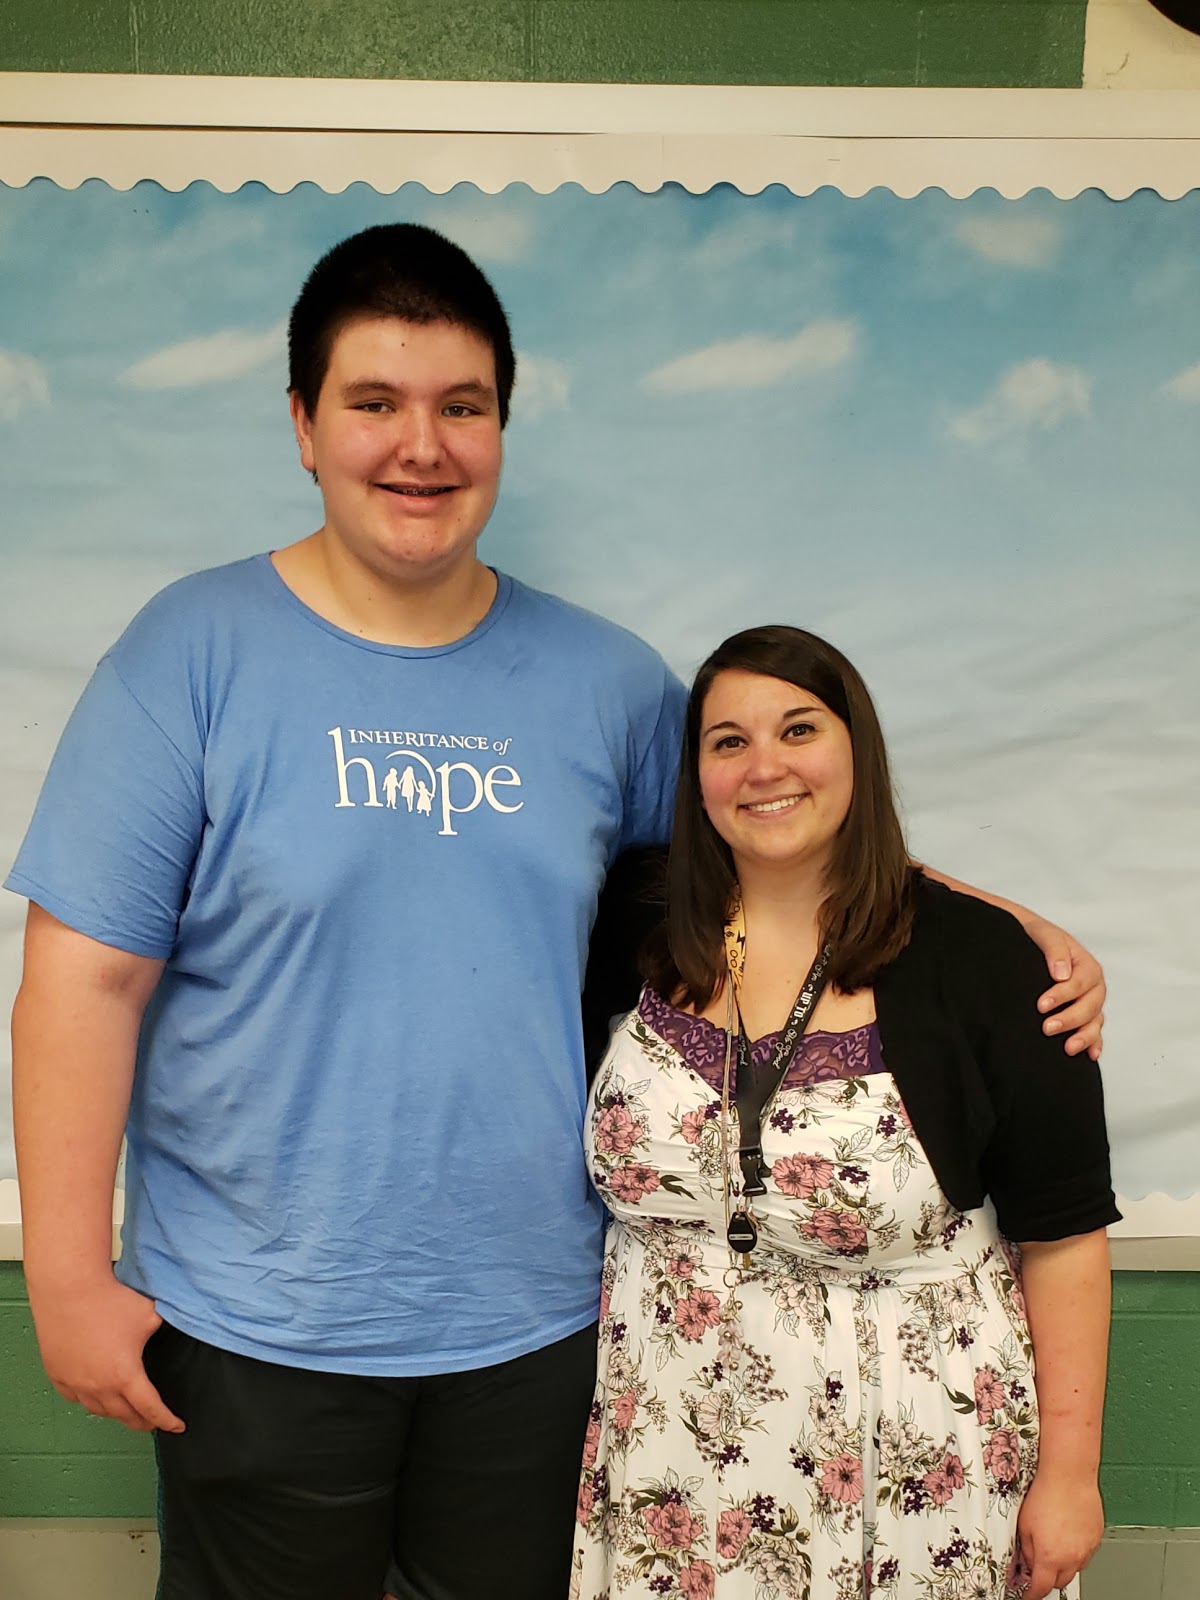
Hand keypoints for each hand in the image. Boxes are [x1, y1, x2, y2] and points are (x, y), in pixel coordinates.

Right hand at [29, 1274, 184, 1433]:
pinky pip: (75, 1397)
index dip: (167, 1420)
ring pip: (98, 1410)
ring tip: (126, 1410)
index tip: (176, 1426)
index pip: (151, 1408)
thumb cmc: (109, 1300)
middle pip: (124, 1416)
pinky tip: (95, 1396)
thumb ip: (164, 1330)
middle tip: (153, 1423)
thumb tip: (179, 1326)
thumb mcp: (150, 1315)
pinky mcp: (58, 1374)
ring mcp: (75, 1383)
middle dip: (142, 1422)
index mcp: (125, 1376)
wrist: (69, 1289)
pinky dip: (89, 1400)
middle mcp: (98, 1387)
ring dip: (115, 1413)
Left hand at [1016, 1470, 1102, 1598]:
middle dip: (1049, 1578)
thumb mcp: (1024, 1525)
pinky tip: (1067, 1532)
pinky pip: (1085, 1552)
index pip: (1041, 1588)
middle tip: (1039, 1567)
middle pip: (1060, 1582)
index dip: (1032, 1594)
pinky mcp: (1096, 1538)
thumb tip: (1027, 1562)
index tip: (1028, 1594)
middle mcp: (1071, 1557)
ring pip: (1075, 1568)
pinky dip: (1076, 1549)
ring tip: (1054, 1543)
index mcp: (1050, 1556)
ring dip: (1064, 1563)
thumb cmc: (1046, 1493)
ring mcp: (1086, 1548)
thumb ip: (1026, 1550)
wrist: (1069, 1476)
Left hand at [1021, 917, 1105, 1059]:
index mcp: (1086, 965)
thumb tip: (1061, 974)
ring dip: (1084, 1036)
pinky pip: (1095, 1031)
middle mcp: (1093, 986)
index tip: (1041, 1005)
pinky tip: (1090, 1055)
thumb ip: (1055, 949)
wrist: (1030, 943)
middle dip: (1070, 1019)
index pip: (1080, 983)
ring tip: (1067, 1048)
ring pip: (1094, 1021)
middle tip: (1047, 1028)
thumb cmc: (1038, 938)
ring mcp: (1090, 1002)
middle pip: (1090, 1006)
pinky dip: (1094, 1043)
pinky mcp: (1084, 1016)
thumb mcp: (1044, 934)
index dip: (1062, 995)